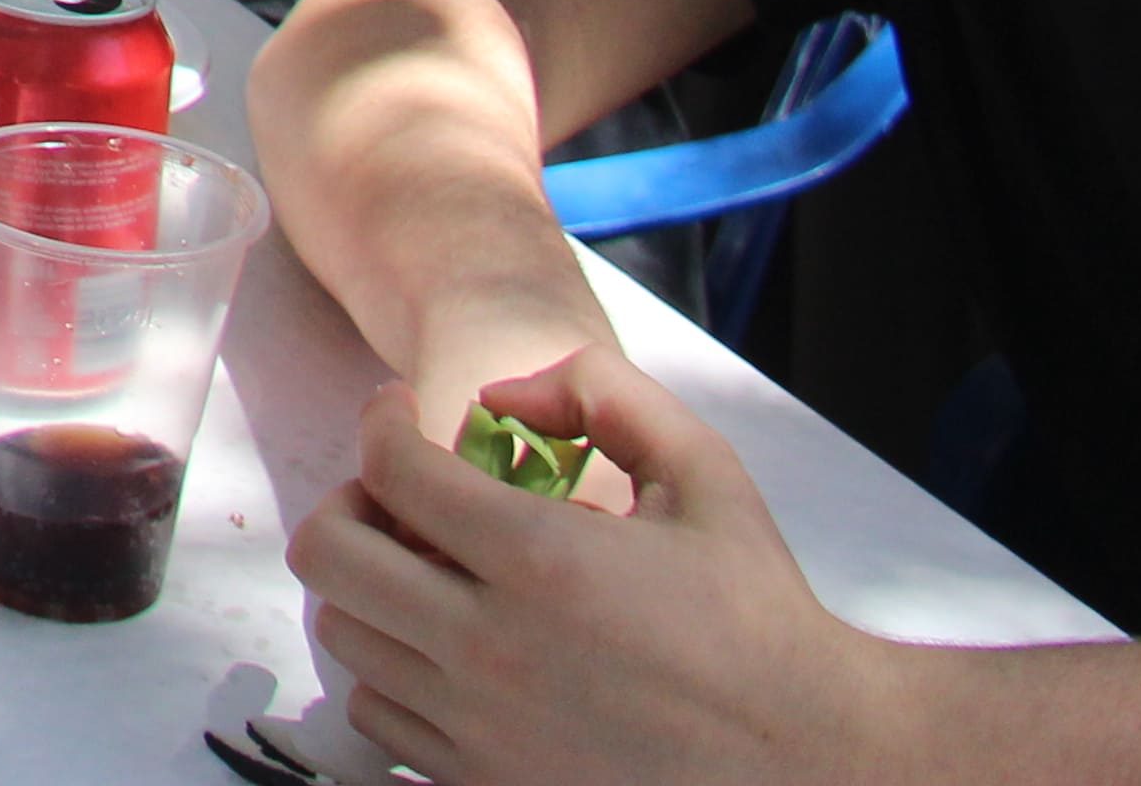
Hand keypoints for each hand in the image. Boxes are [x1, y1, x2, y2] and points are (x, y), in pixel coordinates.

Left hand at [293, 346, 897, 785]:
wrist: (809, 759)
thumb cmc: (758, 617)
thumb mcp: (705, 474)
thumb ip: (605, 395)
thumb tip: (505, 394)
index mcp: (540, 559)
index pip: (390, 469)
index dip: (380, 421)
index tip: (396, 414)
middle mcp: (491, 647)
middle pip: (331, 556)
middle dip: (349, 505)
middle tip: (394, 497)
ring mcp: (480, 727)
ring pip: (348, 639)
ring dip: (371, 591)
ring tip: (425, 574)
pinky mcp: (486, 785)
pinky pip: (379, 722)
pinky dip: (394, 675)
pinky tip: (444, 652)